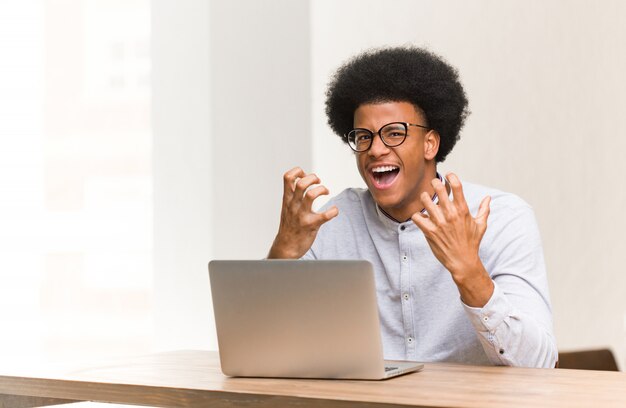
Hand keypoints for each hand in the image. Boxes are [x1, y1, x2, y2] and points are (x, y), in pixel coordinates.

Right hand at [267, 167, 338, 258]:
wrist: (286, 248)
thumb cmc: (289, 226)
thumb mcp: (286, 207)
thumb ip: (292, 194)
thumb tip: (301, 179)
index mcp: (287, 199)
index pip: (287, 177)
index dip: (298, 171)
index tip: (305, 175)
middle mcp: (293, 205)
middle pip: (301, 183)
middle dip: (313, 178)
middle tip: (318, 182)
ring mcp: (301, 215)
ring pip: (311, 195)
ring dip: (322, 189)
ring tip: (326, 192)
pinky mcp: (311, 225)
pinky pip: (326, 215)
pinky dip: (334, 210)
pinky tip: (334, 210)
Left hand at [411, 172, 492, 306]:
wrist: (463, 261)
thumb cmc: (472, 243)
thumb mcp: (481, 225)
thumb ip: (484, 210)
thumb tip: (488, 198)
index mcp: (463, 210)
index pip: (457, 186)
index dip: (452, 177)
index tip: (449, 174)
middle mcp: (451, 214)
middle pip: (439, 189)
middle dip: (435, 182)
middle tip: (434, 183)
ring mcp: (439, 223)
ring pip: (425, 201)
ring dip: (424, 197)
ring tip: (426, 199)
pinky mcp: (430, 231)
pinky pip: (418, 217)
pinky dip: (417, 215)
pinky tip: (421, 217)